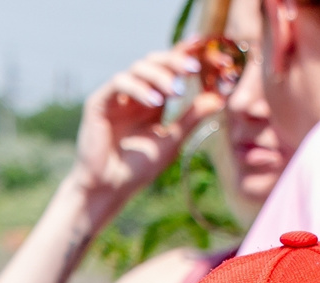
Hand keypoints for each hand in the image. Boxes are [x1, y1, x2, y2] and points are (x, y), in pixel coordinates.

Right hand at [70, 47, 223, 214]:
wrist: (110, 188)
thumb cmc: (138, 168)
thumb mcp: (172, 139)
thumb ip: (192, 117)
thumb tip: (220, 97)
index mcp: (152, 99)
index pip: (171, 69)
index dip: (189, 58)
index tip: (212, 57)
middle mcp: (134, 92)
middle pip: (155, 61)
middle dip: (176, 62)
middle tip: (195, 69)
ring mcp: (116, 95)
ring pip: (139, 68)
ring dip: (160, 75)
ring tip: (177, 92)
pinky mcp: (99, 101)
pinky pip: (120, 83)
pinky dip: (138, 88)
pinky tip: (154, 102)